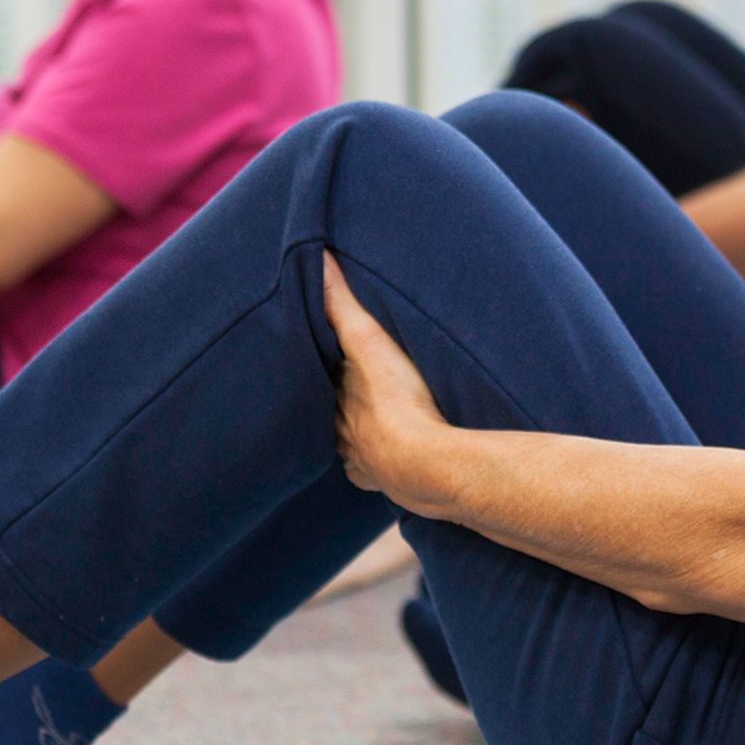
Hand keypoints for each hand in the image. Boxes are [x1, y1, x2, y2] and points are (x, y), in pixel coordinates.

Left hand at [319, 252, 448, 505]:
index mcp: (334, 403)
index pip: (322, 381)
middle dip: (341, 404)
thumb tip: (317, 260)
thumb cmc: (398, 402)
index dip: (327, 368)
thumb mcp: (369, 343)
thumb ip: (342, 304)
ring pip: (354, 446)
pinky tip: (389, 465)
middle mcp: (342, 436)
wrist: (427, 465)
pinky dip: (382, 466)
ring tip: (370, 426)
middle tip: (351, 392)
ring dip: (360, 436)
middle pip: (336, 415)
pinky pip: (378, 475)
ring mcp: (364, 464)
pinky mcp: (388, 484)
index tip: (332, 357)